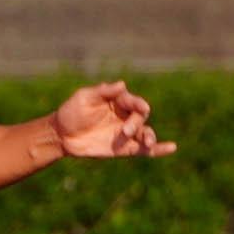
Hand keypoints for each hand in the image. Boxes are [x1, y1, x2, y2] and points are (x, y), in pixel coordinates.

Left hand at [51, 81, 175, 158]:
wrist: (62, 135)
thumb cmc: (72, 112)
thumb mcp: (84, 98)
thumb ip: (103, 92)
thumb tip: (122, 84)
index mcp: (118, 101)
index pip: (134, 101)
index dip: (138, 103)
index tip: (140, 107)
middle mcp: (125, 116)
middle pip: (141, 117)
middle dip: (137, 123)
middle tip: (126, 131)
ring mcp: (126, 133)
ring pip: (145, 133)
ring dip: (150, 137)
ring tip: (149, 142)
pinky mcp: (124, 149)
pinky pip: (144, 150)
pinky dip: (158, 149)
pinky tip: (171, 148)